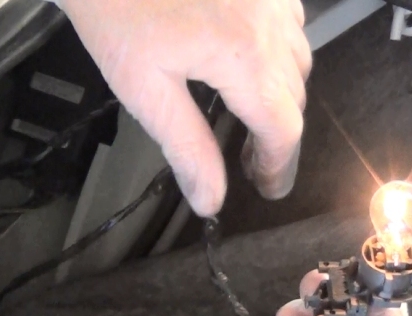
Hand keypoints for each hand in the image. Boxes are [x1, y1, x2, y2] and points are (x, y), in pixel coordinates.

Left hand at [57, 0, 310, 215]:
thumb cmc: (114, 4)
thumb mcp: (144, 86)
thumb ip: (186, 147)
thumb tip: (210, 199)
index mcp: (245, 57)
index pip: (283, 129)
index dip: (278, 165)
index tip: (267, 187)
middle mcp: (271, 24)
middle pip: (294, 98)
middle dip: (276, 135)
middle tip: (250, 162)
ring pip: (298, 61)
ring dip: (281, 95)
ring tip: (250, 117)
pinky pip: (289, 24)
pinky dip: (278, 52)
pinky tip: (251, 60)